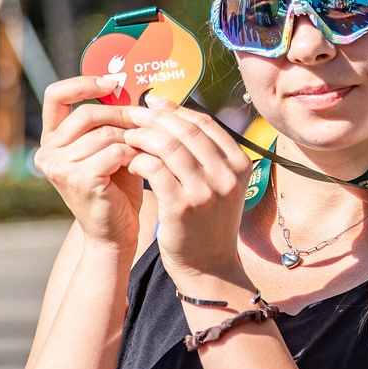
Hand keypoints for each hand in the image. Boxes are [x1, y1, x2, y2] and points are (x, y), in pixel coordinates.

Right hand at [34, 76, 143, 249]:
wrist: (116, 232)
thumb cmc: (117, 189)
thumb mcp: (110, 148)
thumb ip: (111, 122)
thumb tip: (133, 88)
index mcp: (52, 139)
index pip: (56, 95)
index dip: (83, 83)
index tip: (111, 82)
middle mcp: (48, 152)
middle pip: (87, 114)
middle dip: (121, 115)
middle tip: (145, 121)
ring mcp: (59, 167)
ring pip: (104, 133)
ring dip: (132, 137)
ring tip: (147, 146)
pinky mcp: (78, 179)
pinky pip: (114, 151)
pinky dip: (133, 154)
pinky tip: (142, 162)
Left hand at [121, 93, 253, 288]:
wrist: (208, 266)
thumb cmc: (207, 221)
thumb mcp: (219, 184)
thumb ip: (206, 153)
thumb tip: (172, 114)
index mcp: (239, 164)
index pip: (204, 123)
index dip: (175, 109)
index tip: (153, 103)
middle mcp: (227, 175)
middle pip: (186, 130)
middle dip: (155, 118)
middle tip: (133, 114)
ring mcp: (206, 191)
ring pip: (168, 146)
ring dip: (143, 136)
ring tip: (128, 136)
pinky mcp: (181, 206)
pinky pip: (154, 169)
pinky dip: (139, 160)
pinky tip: (130, 161)